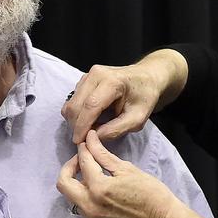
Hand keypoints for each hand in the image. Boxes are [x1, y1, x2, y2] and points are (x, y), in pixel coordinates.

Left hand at [57, 130, 184, 217]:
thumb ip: (102, 154)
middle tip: (83, 159)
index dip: (83, 149)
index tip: (86, 143)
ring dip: (77, 182)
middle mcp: (90, 206)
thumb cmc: (150, 191)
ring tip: (92, 173)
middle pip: (64, 184)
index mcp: (99, 188)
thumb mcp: (126, 168)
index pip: (83, 163)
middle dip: (69, 167)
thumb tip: (89, 138)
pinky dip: (86, 195)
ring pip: (72, 197)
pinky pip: (83, 207)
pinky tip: (99, 189)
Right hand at [61, 51, 187, 143]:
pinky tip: (89, 120)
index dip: (82, 126)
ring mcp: (88, 76)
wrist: (146, 77)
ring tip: (89, 130)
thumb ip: (116, 129)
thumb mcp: (137, 119)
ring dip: (75, 121)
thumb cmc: (144, 97)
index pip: (90, 106)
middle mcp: (96, 75)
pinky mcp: (84, 80)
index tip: (79, 142)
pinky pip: (73, 100)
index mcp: (112, 82)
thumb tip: (94, 137)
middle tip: (84, 140)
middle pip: (76, 105)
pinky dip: (77, 114)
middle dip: (76, 126)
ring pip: (71, 103)